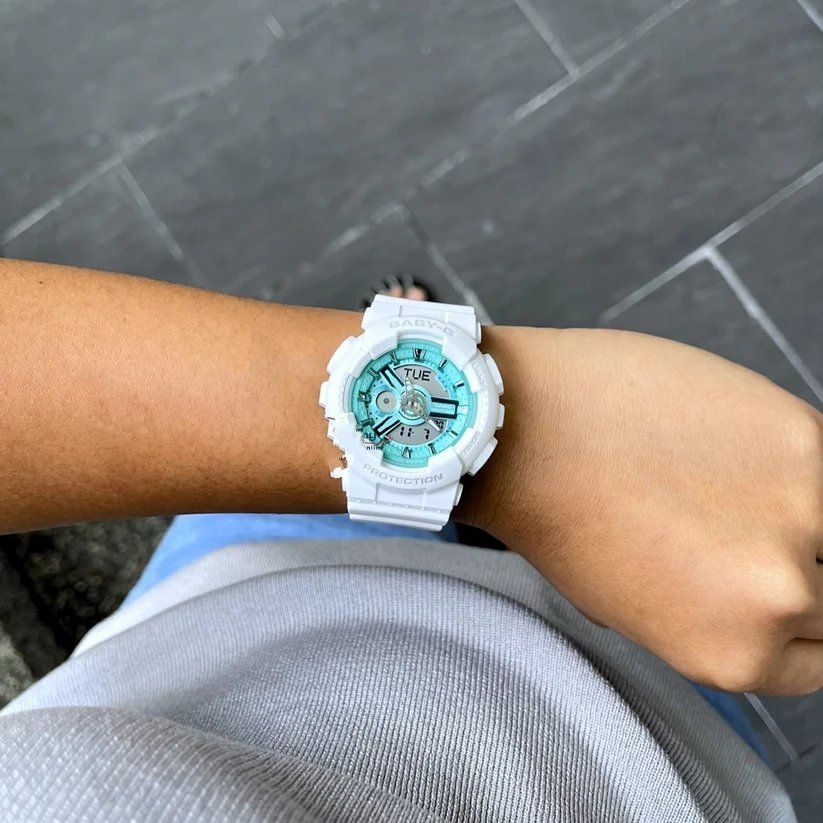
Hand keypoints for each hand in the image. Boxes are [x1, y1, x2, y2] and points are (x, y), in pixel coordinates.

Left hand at [463, 326, 822, 695]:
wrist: (522, 430)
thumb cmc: (557, 514)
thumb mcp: (628, 607)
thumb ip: (708, 617)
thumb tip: (756, 601)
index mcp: (732, 656)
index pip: (822, 660)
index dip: (802, 621)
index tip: (786, 586)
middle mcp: (778, 599)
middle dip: (801, 566)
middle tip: (745, 526)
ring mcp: (801, 514)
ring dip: (798, 507)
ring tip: (733, 480)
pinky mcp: (803, 436)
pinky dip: (794, 456)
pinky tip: (735, 442)